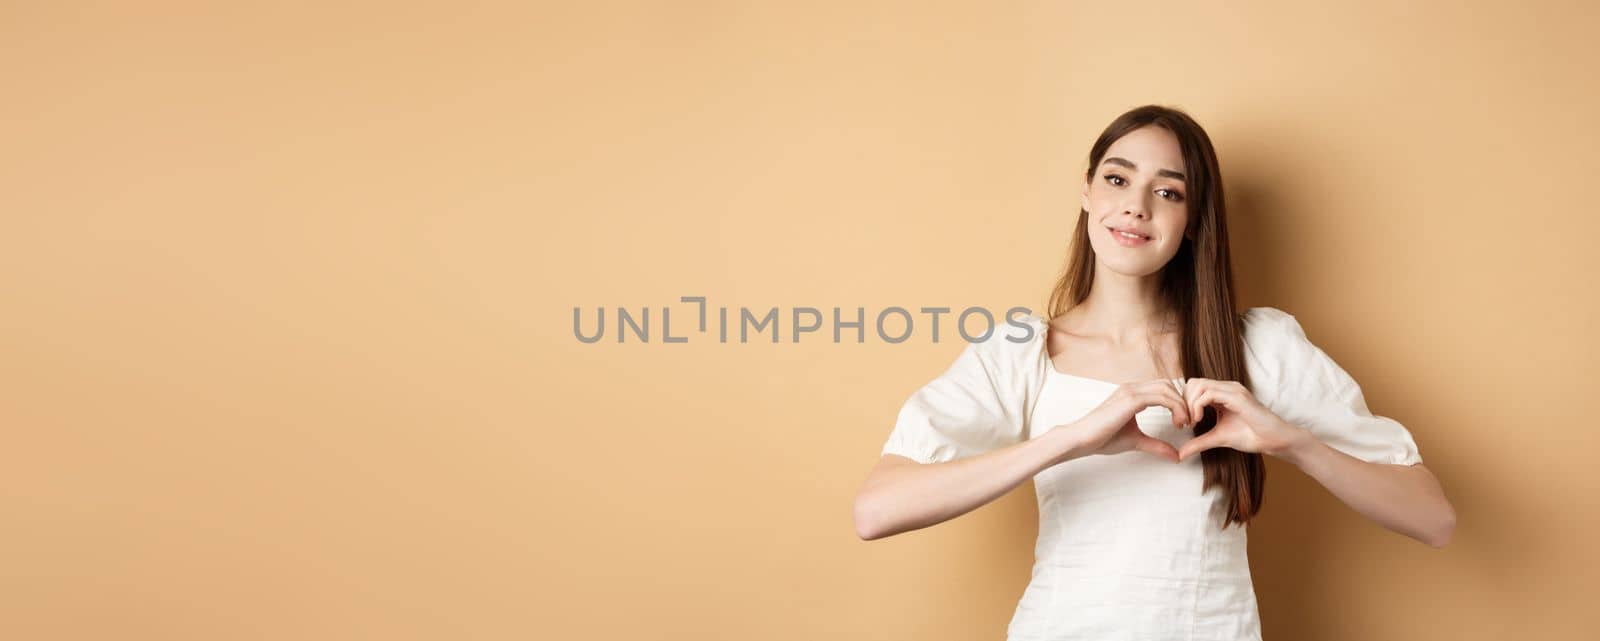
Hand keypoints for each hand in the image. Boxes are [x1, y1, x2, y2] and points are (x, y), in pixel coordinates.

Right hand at [1056, 379, 1193, 462]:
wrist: (1082, 439)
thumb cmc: (1102, 439)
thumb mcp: (1136, 441)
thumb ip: (1156, 445)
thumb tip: (1176, 456)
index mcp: (1131, 394)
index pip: (1162, 389)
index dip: (1176, 402)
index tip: (1182, 422)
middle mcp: (1132, 388)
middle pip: (1167, 385)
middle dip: (1182, 401)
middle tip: (1188, 421)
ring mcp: (1131, 391)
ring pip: (1167, 388)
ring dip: (1181, 404)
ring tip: (1184, 423)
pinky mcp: (1131, 399)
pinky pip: (1162, 397)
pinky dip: (1175, 407)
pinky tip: (1178, 423)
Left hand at [1176, 378, 1309, 461]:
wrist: (1274, 440)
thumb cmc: (1251, 436)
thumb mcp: (1218, 438)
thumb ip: (1198, 443)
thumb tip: (1180, 454)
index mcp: (1221, 394)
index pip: (1193, 387)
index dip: (1184, 403)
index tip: (1183, 423)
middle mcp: (1226, 388)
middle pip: (1192, 382)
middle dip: (1183, 402)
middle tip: (1184, 422)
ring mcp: (1232, 390)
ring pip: (1198, 385)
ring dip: (1189, 404)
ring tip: (1192, 422)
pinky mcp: (1237, 396)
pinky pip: (1209, 394)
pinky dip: (1197, 406)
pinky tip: (1199, 420)